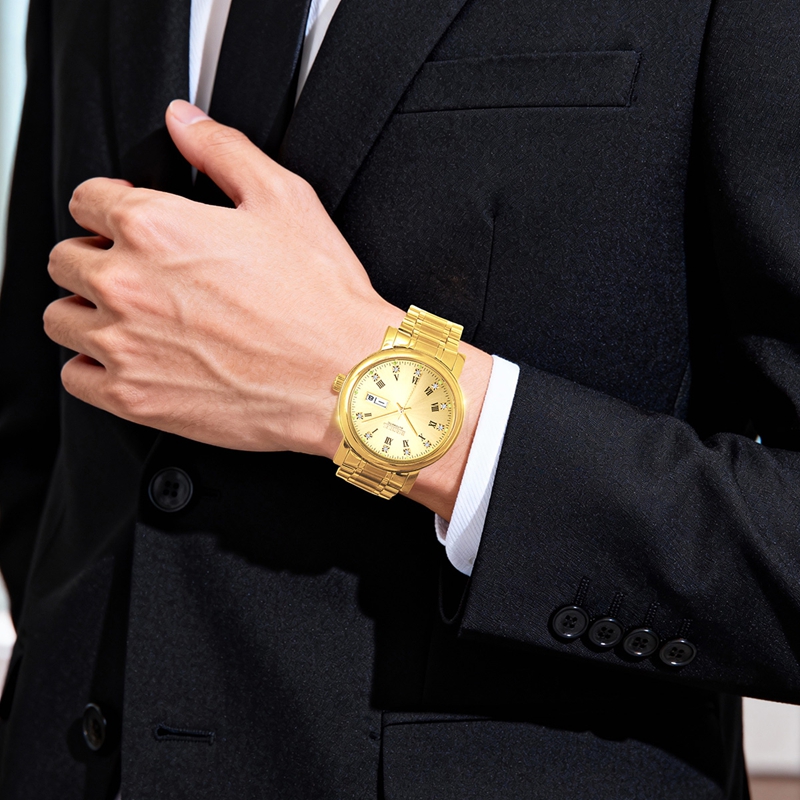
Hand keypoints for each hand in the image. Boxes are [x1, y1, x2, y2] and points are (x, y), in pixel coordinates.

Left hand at [44, 100, 492, 518]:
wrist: (342, 378)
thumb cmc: (321, 299)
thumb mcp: (284, 200)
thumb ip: (222, 150)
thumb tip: (184, 121)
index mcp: (155, 226)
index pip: (86, 200)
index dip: (112, 207)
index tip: (130, 224)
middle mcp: (127, 283)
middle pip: (65, 258)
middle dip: (97, 257)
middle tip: (140, 273)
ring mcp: (124, 345)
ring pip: (61, 317)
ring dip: (89, 311)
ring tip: (133, 317)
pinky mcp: (133, 397)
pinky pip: (76, 376)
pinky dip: (95, 366)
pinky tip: (134, 358)